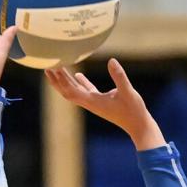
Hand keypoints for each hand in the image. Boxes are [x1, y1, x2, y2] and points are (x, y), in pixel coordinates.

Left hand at [45, 59, 164, 149]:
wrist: (139, 126)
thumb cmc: (134, 111)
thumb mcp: (128, 92)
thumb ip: (119, 76)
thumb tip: (112, 61)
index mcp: (93, 101)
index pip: (71, 90)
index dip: (61, 80)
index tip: (54, 67)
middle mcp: (90, 103)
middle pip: (67, 92)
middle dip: (56, 81)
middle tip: (47, 66)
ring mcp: (95, 103)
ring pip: (74, 91)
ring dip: (64, 81)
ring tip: (55, 69)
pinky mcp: (101, 102)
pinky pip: (86, 91)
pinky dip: (80, 83)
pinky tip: (77, 74)